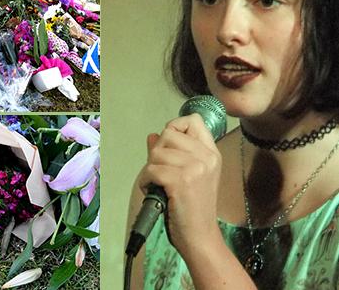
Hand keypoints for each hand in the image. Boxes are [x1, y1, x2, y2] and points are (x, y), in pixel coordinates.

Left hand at [138, 113, 222, 254]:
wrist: (200, 235)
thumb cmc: (193, 206)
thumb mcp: (189, 175)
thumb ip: (171, 152)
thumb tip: (152, 136)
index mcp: (211, 153)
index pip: (193, 121)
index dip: (175, 127)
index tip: (169, 145)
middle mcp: (206, 156)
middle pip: (169, 133)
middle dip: (157, 151)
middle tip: (160, 170)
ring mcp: (195, 168)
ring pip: (157, 152)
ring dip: (149, 168)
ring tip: (156, 183)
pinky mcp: (181, 181)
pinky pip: (151, 169)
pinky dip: (145, 181)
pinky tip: (151, 190)